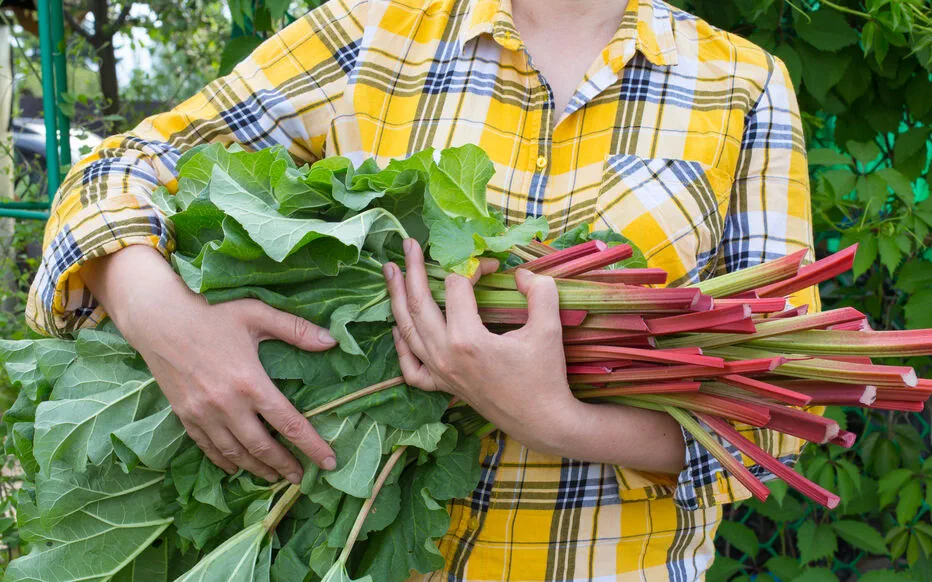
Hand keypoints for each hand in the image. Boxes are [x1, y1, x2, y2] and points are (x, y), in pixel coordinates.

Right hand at [82, 246, 337, 483]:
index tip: (329, 463)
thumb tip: (332, 341)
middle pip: (263, 447)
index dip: (312, 446)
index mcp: (251, 383)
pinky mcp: (184, 416)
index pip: (289, 424)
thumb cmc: (211, 313)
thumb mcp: (257, 314)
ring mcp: (203, 414)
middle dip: (285, 466)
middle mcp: (227, 405)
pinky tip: (236, 468)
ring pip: (236, 453)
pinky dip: (225, 461)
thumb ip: (296, 329)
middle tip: (301, 478)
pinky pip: (208, 447)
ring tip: (275, 477)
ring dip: (258, 469)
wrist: (158, 319)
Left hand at [382, 239, 580, 454]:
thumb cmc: (546, 376)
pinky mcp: (443, 387)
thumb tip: (522, 273)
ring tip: (390, 271)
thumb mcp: (549, 328)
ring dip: (396, 298)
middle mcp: (445, 355)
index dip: (473, 266)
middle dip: (412, 270)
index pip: (459, 287)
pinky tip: (396, 328)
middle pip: (420, 304)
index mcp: (467, 339)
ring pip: (407, 330)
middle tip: (407, 244)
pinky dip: (400, 346)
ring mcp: (440, 373)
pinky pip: (411, 367)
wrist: (543, 421)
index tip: (492, 264)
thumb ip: (539, 292)